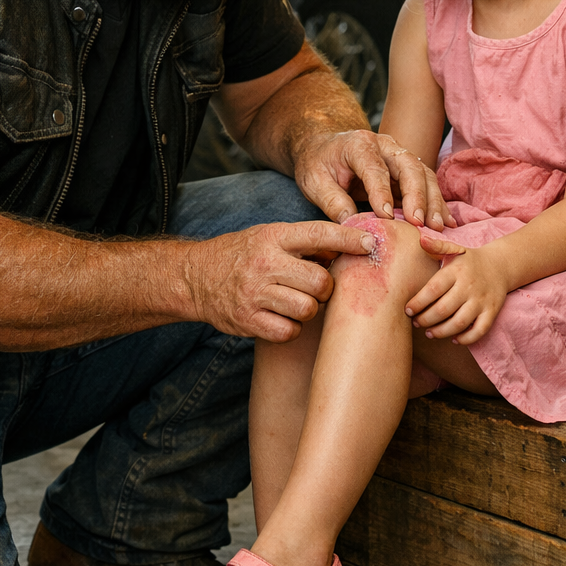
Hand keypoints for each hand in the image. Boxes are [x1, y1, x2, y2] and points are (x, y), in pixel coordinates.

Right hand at [183, 219, 377, 342]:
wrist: (194, 277)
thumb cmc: (242, 254)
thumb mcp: (269, 236)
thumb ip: (304, 243)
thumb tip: (349, 250)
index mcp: (273, 237)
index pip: (318, 235)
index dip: (348, 240)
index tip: (371, 244)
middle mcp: (264, 263)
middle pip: (319, 281)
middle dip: (325, 287)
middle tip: (316, 286)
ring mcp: (255, 294)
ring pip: (307, 309)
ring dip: (309, 308)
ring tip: (296, 301)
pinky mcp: (248, 320)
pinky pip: (288, 331)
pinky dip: (291, 327)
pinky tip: (282, 316)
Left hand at [295, 129, 454, 229]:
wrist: (323, 149)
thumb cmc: (318, 165)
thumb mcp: (314, 182)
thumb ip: (332, 202)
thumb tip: (353, 225)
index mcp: (359, 144)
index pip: (374, 168)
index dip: (381, 192)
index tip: (386, 217)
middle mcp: (384, 145)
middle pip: (408, 165)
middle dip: (417, 195)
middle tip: (420, 222)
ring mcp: (399, 155)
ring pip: (423, 174)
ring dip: (433, 201)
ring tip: (437, 227)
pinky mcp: (406, 170)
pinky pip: (426, 184)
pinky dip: (436, 203)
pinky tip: (444, 222)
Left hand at [406, 232, 507, 344]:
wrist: (500, 265)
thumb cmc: (469, 260)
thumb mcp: (454, 249)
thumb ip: (436, 246)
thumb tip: (420, 239)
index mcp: (456, 271)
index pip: (433, 289)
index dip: (418, 302)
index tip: (407, 310)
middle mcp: (469, 286)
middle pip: (443, 309)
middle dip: (425, 320)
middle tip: (416, 323)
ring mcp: (481, 301)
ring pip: (459, 323)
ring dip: (441, 332)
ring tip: (429, 333)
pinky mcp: (492, 312)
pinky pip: (479, 331)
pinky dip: (465, 339)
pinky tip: (453, 339)